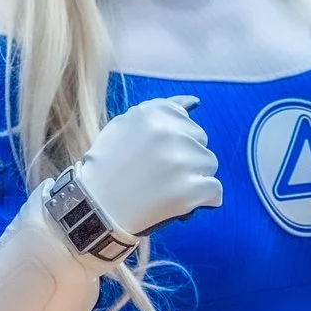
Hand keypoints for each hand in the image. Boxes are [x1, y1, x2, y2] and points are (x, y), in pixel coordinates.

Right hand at [76, 94, 221, 236]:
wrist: (96, 208)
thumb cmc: (108, 167)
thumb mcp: (124, 126)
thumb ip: (159, 110)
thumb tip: (195, 102)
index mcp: (152, 113)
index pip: (185, 120)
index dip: (172, 140)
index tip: (154, 155)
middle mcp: (169, 132)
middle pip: (199, 140)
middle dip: (185, 155)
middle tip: (157, 174)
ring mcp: (183, 161)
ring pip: (209, 164)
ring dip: (194, 177)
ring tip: (165, 188)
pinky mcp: (193, 189)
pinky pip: (215, 190)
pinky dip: (203, 199)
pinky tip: (179, 203)